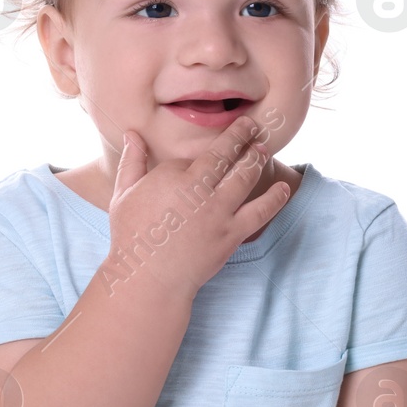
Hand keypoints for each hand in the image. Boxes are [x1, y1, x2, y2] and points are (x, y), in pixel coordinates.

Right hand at [106, 116, 288, 301]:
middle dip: (241, 134)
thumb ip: (131, 161)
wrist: (149, 280)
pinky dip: (275, 198)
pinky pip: (260, 211)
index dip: (194, 160)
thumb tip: (132, 133)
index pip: (191, 156)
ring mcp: (218, 211)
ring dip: (256, 158)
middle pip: (225, 153)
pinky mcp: (232, 234)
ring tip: (262, 149)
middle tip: (251, 125)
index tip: (196, 165)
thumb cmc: (132, 237)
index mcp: (170, 176)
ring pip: (245, 175)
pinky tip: (283, 189)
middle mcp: (197, 189)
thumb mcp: (123, 194)